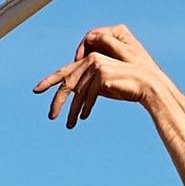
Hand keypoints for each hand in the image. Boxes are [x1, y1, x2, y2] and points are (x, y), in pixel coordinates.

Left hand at [35, 20, 169, 128]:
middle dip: (58, 101)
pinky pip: (89, 95)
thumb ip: (88, 87)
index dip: (49, 80)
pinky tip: (82, 118)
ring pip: (77, 92)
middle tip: (51, 116)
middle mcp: (91, 60)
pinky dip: (85, 108)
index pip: (65, 71)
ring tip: (68, 125)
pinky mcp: (102, 74)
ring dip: (73, 110)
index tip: (36, 90)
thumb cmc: (126, 87)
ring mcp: (96, 66)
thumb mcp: (104, 87)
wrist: (148, 86)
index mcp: (89, 61)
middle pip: (67, 82)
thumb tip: (74, 98)